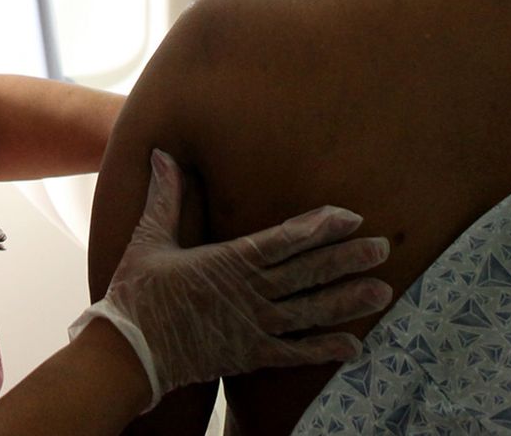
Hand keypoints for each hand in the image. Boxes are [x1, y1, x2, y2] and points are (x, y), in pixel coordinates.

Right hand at [73, 149, 392, 408]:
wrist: (127, 351)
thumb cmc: (137, 292)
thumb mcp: (148, 238)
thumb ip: (165, 197)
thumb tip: (162, 153)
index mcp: (227, 261)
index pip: (284, 240)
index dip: (320, 227)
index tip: (350, 216)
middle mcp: (248, 294)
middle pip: (307, 273)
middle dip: (347, 259)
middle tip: (383, 247)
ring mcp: (252, 327)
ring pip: (310, 311)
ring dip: (347, 300)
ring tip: (381, 290)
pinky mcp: (250, 356)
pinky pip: (295, 354)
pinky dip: (325, 350)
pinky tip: (354, 345)